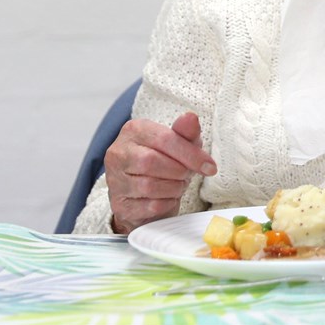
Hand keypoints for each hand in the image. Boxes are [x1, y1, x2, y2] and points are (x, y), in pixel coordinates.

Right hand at [104, 112, 215, 233]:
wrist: (145, 192)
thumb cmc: (164, 161)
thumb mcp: (179, 143)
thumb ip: (186, 131)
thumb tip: (191, 117)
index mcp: (133, 130)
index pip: (163, 139)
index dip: (190, 154)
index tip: (209, 166)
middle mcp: (118, 153)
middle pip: (151, 162)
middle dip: (178, 171)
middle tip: (187, 174)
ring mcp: (114, 180)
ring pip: (148, 186)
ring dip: (173, 188)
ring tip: (178, 185)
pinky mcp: (119, 204)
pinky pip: (148, 206)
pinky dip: (166, 203)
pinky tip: (169, 197)